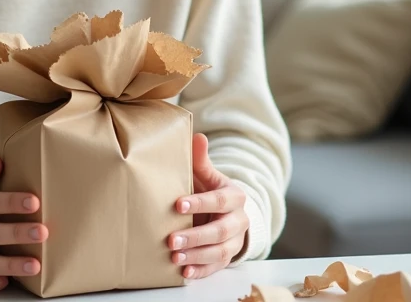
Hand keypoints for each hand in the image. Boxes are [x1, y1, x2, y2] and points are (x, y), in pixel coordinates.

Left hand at [167, 133, 248, 279]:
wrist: (224, 212)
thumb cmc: (209, 189)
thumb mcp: (206, 174)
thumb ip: (200, 159)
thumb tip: (197, 136)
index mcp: (235, 196)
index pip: (219, 200)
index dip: (200, 203)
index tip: (177, 205)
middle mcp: (239, 220)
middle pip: (221, 231)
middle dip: (196, 236)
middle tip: (171, 240)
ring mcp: (235, 241)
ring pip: (220, 252)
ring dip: (197, 256)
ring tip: (175, 258)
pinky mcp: (228, 258)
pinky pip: (217, 267)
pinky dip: (201, 271)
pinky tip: (184, 274)